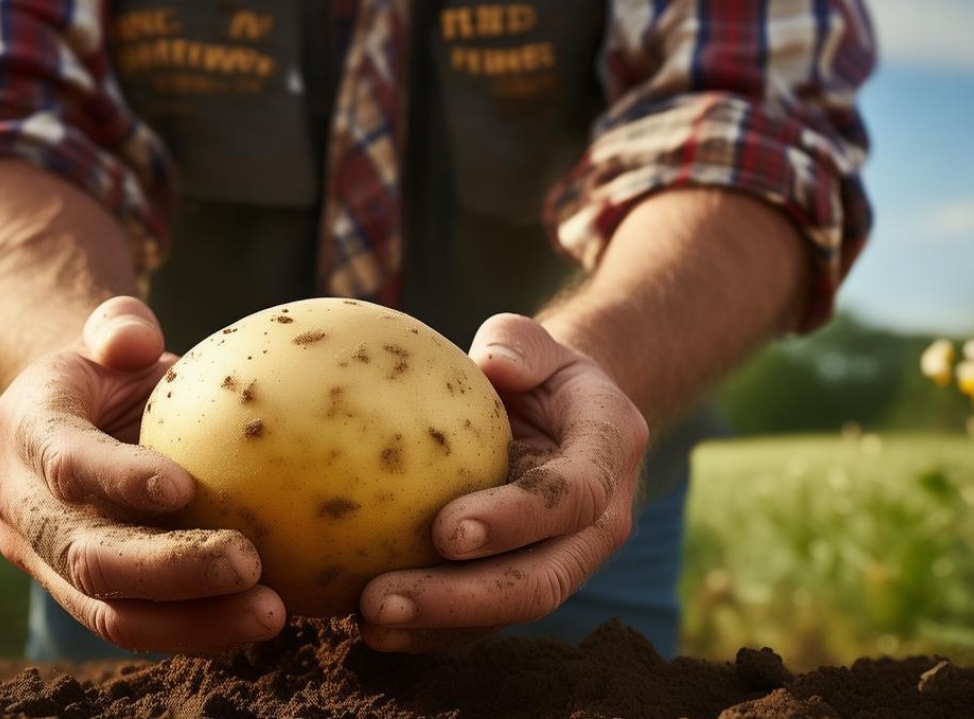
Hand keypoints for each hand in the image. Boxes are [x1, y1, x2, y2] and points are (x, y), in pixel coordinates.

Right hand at [0, 297, 285, 652]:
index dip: (119, 478)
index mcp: (23, 434)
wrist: (71, 422)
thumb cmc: (109, 371)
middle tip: (250, 564)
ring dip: (193, 621)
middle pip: (87, 555)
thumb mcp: (109, 336)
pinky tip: (258, 620)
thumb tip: (135, 341)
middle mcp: (21, 511)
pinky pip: (138, 627)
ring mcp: (47, 564)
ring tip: (269, 612)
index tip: (186, 488)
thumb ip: (119, 326)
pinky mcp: (83, 598)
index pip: (65, 462)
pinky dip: (198, 631)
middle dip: (169, 568)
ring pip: (111, 612)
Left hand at [357, 313, 647, 651]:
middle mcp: (597, 524)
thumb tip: (494, 362)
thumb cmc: (539, 372)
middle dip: (462, 599)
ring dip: (436, 625)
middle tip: (382, 599)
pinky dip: (428, 629)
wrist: (563, 419)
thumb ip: (521, 343)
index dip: (513, 520)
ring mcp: (563, 562)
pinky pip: (481, 619)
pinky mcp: (525, 583)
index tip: (444, 530)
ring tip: (365, 621)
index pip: (570, 498)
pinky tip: (365, 626)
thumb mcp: (538, 344)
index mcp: (608, 454)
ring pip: (507, 613)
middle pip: (539, 581)